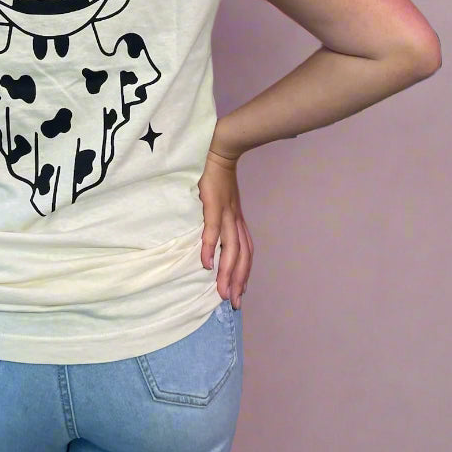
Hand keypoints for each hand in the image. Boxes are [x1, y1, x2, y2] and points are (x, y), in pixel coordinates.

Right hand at [197, 149, 253, 308]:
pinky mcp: (214, 205)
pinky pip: (213, 230)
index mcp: (238, 220)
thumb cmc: (217, 175)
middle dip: (238, 281)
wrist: (219, 148)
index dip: (244, 273)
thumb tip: (212, 238)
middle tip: (233, 303)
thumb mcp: (222, 201)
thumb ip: (220, 219)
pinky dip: (209, 248)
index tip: (240, 293)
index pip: (246, 252)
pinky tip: (205, 264)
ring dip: (226, 272)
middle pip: (241, 256)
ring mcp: (226, 213)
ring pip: (230, 249)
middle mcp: (235, 220)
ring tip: (222, 292)